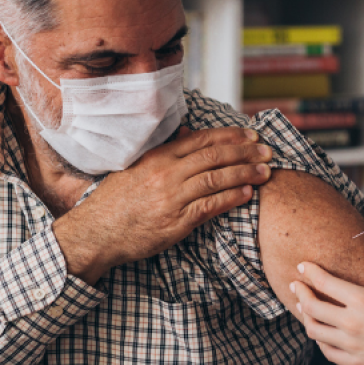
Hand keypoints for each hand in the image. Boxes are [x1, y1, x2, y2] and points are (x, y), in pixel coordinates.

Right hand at [54, 127, 273, 281]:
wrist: (96, 233)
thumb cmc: (115, 201)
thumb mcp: (136, 168)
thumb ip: (165, 151)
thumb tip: (188, 131)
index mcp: (158, 157)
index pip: (201, 140)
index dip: (230, 136)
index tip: (251, 135)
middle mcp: (166, 174)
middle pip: (214, 157)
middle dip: (246, 153)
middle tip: (267, 151)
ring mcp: (171, 198)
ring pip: (216, 179)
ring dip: (245, 174)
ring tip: (265, 172)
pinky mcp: (175, 222)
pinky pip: (209, 207)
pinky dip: (230, 198)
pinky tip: (246, 194)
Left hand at [290, 253, 363, 364]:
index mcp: (363, 301)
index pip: (325, 282)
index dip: (310, 272)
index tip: (303, 267)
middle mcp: (351, 322)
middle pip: (311, 306)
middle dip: (300, 292)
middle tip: (297, 286)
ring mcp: (350, 344)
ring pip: (314, 329)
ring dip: (306, 316)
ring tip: (305, 308)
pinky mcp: (354, 362)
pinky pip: (326, 351)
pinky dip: (319, 340)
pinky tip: (320, 333)